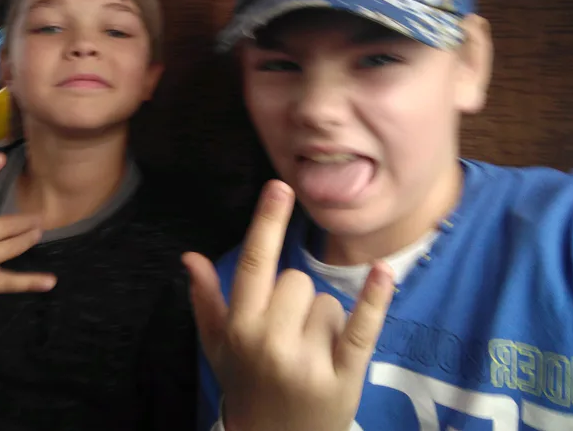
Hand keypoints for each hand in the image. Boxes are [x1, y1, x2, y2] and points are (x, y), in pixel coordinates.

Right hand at [183, 180, 393, 430]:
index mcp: (239, 327)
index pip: (254, 263)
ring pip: (329, 303)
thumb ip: (206, 299)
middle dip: (297, 300)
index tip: (280, 187)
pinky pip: (362, 328)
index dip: (268, 223)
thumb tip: (189, 257)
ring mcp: (307, 361)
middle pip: (298, 280)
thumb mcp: (217, 347)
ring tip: (311, 355)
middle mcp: (270, 341)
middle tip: (289, 335)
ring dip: (325, 322)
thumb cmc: (246, 387)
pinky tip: (383, 271)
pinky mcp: (342, 377)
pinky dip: (374, 300)